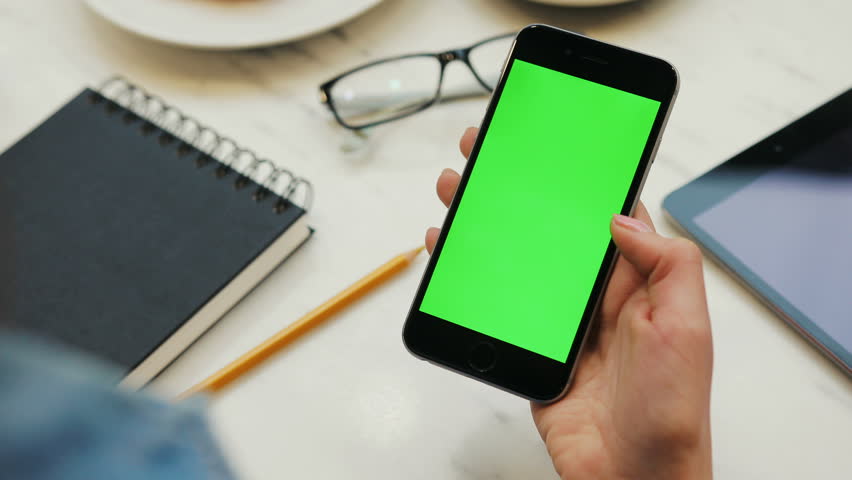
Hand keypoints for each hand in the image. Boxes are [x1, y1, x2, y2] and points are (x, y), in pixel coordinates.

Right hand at [425, 127, 713, 479]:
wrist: (631, 475)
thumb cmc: (671, 411)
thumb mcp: (686, 329)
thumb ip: (666, 265)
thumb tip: (623, 216)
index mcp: (636, 280)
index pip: (604, 209)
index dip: (578, 172)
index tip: (551, 136)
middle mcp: (595, 292)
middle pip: (550, 225)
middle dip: (518, 184)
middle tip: (488, 149)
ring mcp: (559, 318)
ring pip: (517, 256)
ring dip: (486, 220)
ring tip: (456, 189)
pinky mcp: (531, 343)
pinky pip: (496, 299)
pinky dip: (470, 272)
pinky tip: (450, 250)